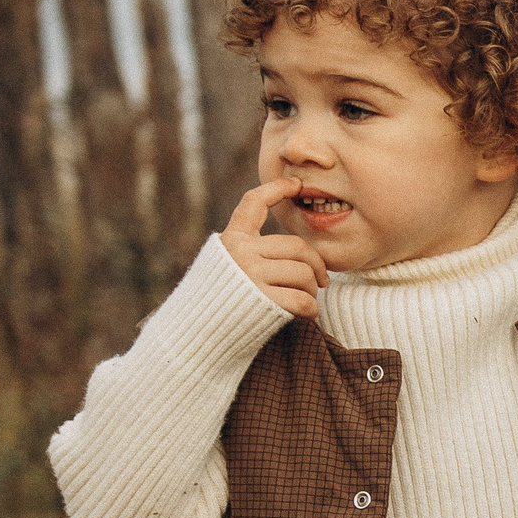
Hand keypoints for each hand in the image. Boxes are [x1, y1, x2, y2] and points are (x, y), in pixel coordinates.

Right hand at [219, 178, 330, 317]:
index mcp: (232, 239)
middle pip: (297, 246)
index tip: (295, 183)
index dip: (275, 190)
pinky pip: (303, 300)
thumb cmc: (218, 302)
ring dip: (312, 290)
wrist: (194, 333)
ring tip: (307, 299)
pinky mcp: (262, 299)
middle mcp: (240, 252)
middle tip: (322, 280)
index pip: (254, 204)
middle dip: (316, 265)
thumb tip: (300, 254)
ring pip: (303, 273)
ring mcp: (250, 274)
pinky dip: (311, 309)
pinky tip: (308, 313)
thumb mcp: (226, 266)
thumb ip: (251, 252)